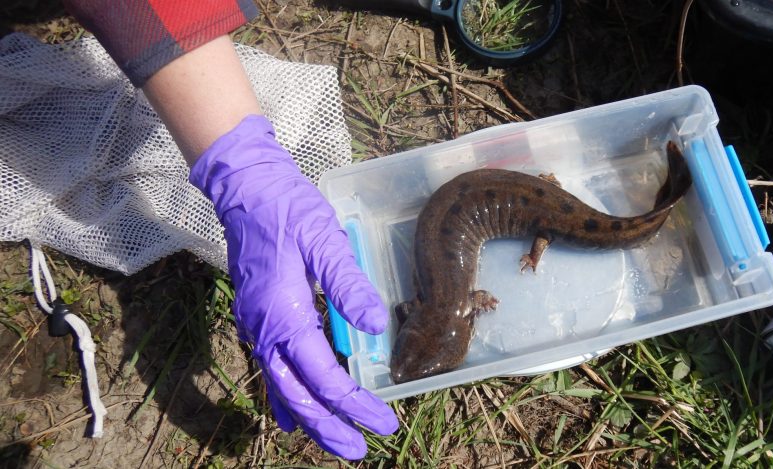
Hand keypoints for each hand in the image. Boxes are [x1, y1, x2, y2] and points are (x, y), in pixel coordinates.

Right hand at [190, 115, 397, 458]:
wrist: (245, 188)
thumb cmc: (288, 211)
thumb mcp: (326, 242)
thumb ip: (350, 288)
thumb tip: (376, 328)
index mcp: (285, 316)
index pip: (325, 377)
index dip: (356, 404)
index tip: (384, 421)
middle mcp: (265, 330)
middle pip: (297, 396)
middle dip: (330, 427)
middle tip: (359, 450)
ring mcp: (257, 326)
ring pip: (282, 389)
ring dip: (310, 418)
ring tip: (335, 441)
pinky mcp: (259, 317)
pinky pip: (272, 370)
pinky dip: (287, 397)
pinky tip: (296, 416)